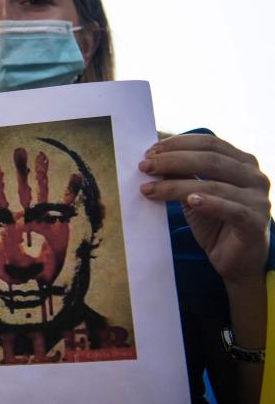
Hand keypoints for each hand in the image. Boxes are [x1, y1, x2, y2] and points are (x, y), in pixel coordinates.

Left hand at [139, 134, 270, 283]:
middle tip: (144, 166)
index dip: (178, 144)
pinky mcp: (255, 222)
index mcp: (243, 162)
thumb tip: (155, 159)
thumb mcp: (194, 194)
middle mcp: (254, 176)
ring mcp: (258, 199)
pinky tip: (190, 201)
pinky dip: (209, 203)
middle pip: (210, 160)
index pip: (209, 143)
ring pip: (214, 185)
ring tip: (149, 189)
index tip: (150, 151)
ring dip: (176, 186)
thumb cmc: (215, 223)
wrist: (236, 260)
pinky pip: (231, 210)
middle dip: (172, 161)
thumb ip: (182, 176)